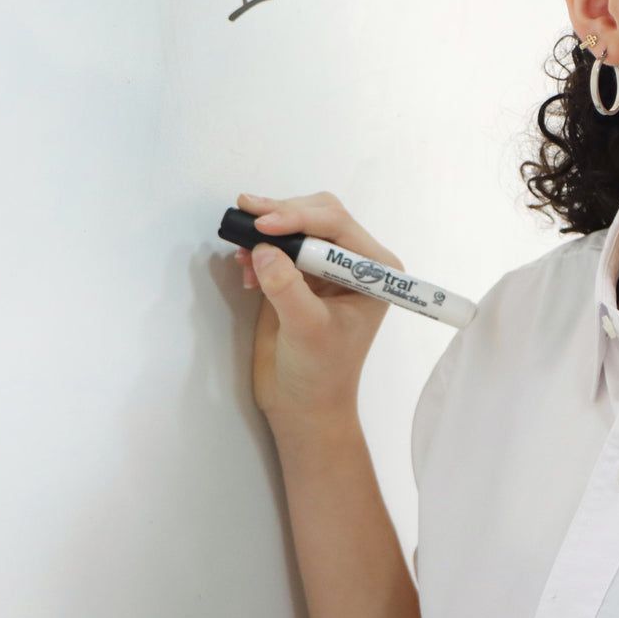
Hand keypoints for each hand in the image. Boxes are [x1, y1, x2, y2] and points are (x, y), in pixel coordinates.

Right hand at [233, 192, 400, 431]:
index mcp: (376, 271)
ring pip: (299, 225)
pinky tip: (246, 270)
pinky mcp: (301, 276)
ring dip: (268, 233)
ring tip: (242, 252)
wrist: (303, 402)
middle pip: (320, 214)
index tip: (262, 224)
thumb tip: (264, 249)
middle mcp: (356, 262)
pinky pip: (281, 246)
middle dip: (282, 214)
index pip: (338, 225)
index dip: (300, 217)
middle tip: (245, 220)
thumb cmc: (320, 371)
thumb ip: (287, 287)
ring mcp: (328, 267)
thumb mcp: (306, 329)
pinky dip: (261, 250)